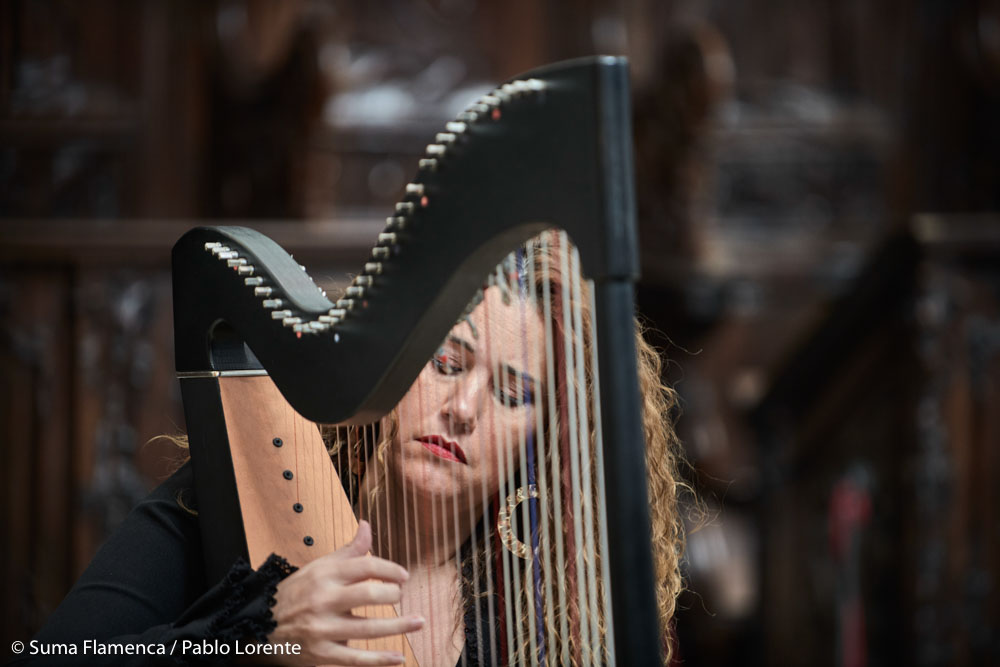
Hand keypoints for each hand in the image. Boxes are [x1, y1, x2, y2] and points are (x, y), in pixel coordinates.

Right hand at [268, 521, 422, 664]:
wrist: (258, 624)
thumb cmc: (294, 593)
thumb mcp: (318, 566)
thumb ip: (348, 550)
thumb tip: (367, 525)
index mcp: (325, 575)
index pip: (365, 566)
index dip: (389, 569)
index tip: (403, 576)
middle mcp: (324, 600)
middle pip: (369, 595)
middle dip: (393, 595)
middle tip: (402, 596)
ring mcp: (323, 629)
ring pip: (368, 629)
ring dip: (398, 626)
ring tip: (419, 621)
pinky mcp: (321, 653)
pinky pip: (355, 659)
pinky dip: (379, 660)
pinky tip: (398, 658)